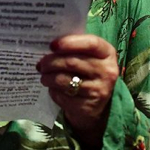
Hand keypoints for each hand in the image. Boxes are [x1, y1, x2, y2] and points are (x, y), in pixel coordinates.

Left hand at [37, 34, 118, 149]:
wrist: (95, 104)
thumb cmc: (87, 73)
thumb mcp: (88, 57)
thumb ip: (74, 48)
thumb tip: (50, 46)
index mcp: (107, 53)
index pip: (91, 43)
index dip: (70, 42)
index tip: (52, 45)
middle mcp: (107, 71)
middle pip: (72, 62)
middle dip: (51, 62)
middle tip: (41, 64)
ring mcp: (99, 90)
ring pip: (64, 80)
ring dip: (48, 77)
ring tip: (44, 76)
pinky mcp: (87, 106)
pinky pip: (62, 95)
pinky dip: (53, 91)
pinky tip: (53, 88)